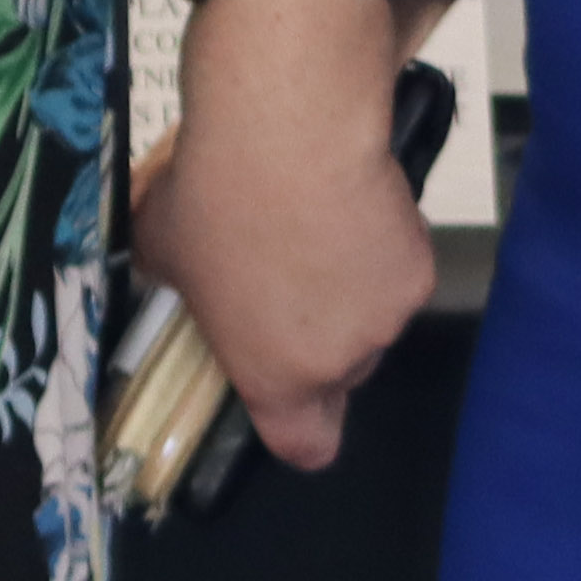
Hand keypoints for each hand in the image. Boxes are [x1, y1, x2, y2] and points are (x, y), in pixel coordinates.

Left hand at [130, 0, 438, 472]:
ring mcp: (386, 314)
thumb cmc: (214, 195)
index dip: (299, 431)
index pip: (305, 446)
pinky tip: (349, 202)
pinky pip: (396, 270)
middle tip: (284, 277)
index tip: (282, 400)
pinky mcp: (419, 267)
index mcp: (275, 375)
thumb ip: (172, 279)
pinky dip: (378, 246)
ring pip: (370, 318)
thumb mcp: (161, 247)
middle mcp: (341, 360)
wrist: (290, 133)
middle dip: (317, 336)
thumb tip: (167, 267)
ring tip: (313, 226)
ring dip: (349, 289)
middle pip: (339, 373)